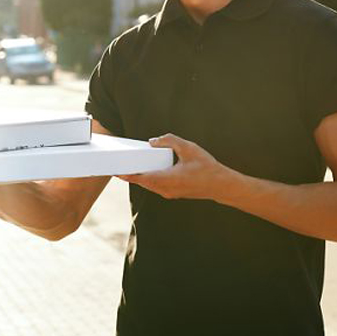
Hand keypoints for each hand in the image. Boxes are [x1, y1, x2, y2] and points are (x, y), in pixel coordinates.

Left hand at [119, 134, 236, 200]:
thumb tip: (153, 141)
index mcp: (166, 179)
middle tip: (119, 165)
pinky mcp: (173, 193)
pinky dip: (149, 179)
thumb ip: (170, 141)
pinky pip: (156, 187)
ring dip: (140, 177)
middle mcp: (165, 189)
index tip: (115, 171)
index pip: (140, 178)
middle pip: (142, 182)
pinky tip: (148, 171)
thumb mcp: (189, 148)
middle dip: (131, 174)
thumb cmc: (206, 167)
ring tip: (131, 166)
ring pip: (149, 185)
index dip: (126, 174)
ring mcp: (169, 193)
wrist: (221, 185)